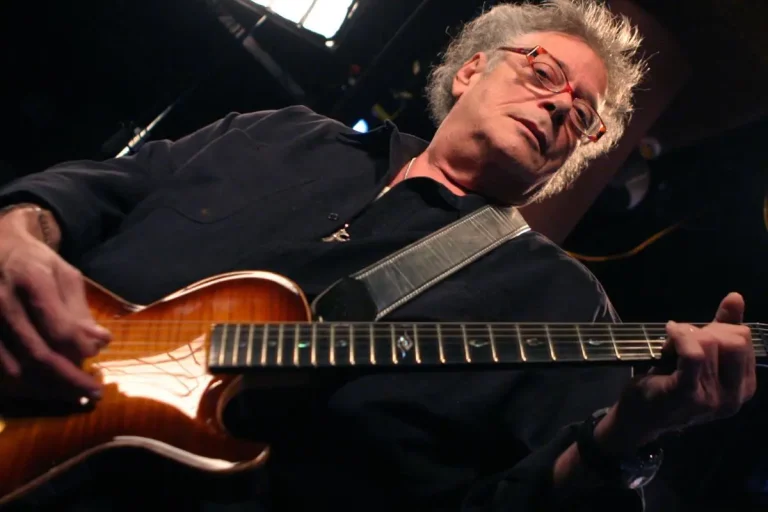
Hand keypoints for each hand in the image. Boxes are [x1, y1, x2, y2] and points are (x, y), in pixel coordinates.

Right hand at [0, 210, 109, 396]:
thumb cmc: (35, 263)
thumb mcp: (65, 276)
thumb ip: (79, 311)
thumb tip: (99, 343)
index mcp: (31, 282)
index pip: (58, 328)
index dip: (81, 348)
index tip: (99, 354)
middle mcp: (3, 302)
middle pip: (38, 354)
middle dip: (70, 378)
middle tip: (95, 392)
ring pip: (17, 368)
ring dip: (50, 386)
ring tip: (76, 393)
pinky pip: (2, 368)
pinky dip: (26, 382)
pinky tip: (48, 386)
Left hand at [596, 293, 756, 453]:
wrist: (639, 416)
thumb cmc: (669, 382)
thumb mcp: (701, 356)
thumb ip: (721, 329)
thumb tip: (736, 297)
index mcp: (743, 387)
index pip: (745, 339)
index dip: (719, 327)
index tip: (695, 333)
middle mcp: (735, 397)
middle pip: (735, 340)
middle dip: (706, 329)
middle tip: (682, 336)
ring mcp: (713, 398)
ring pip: (711, 344)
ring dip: (686, 334)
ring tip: (671, 344)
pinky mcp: (688, 394)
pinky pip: (693, 355)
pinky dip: (679, 337)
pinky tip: (668, 333)